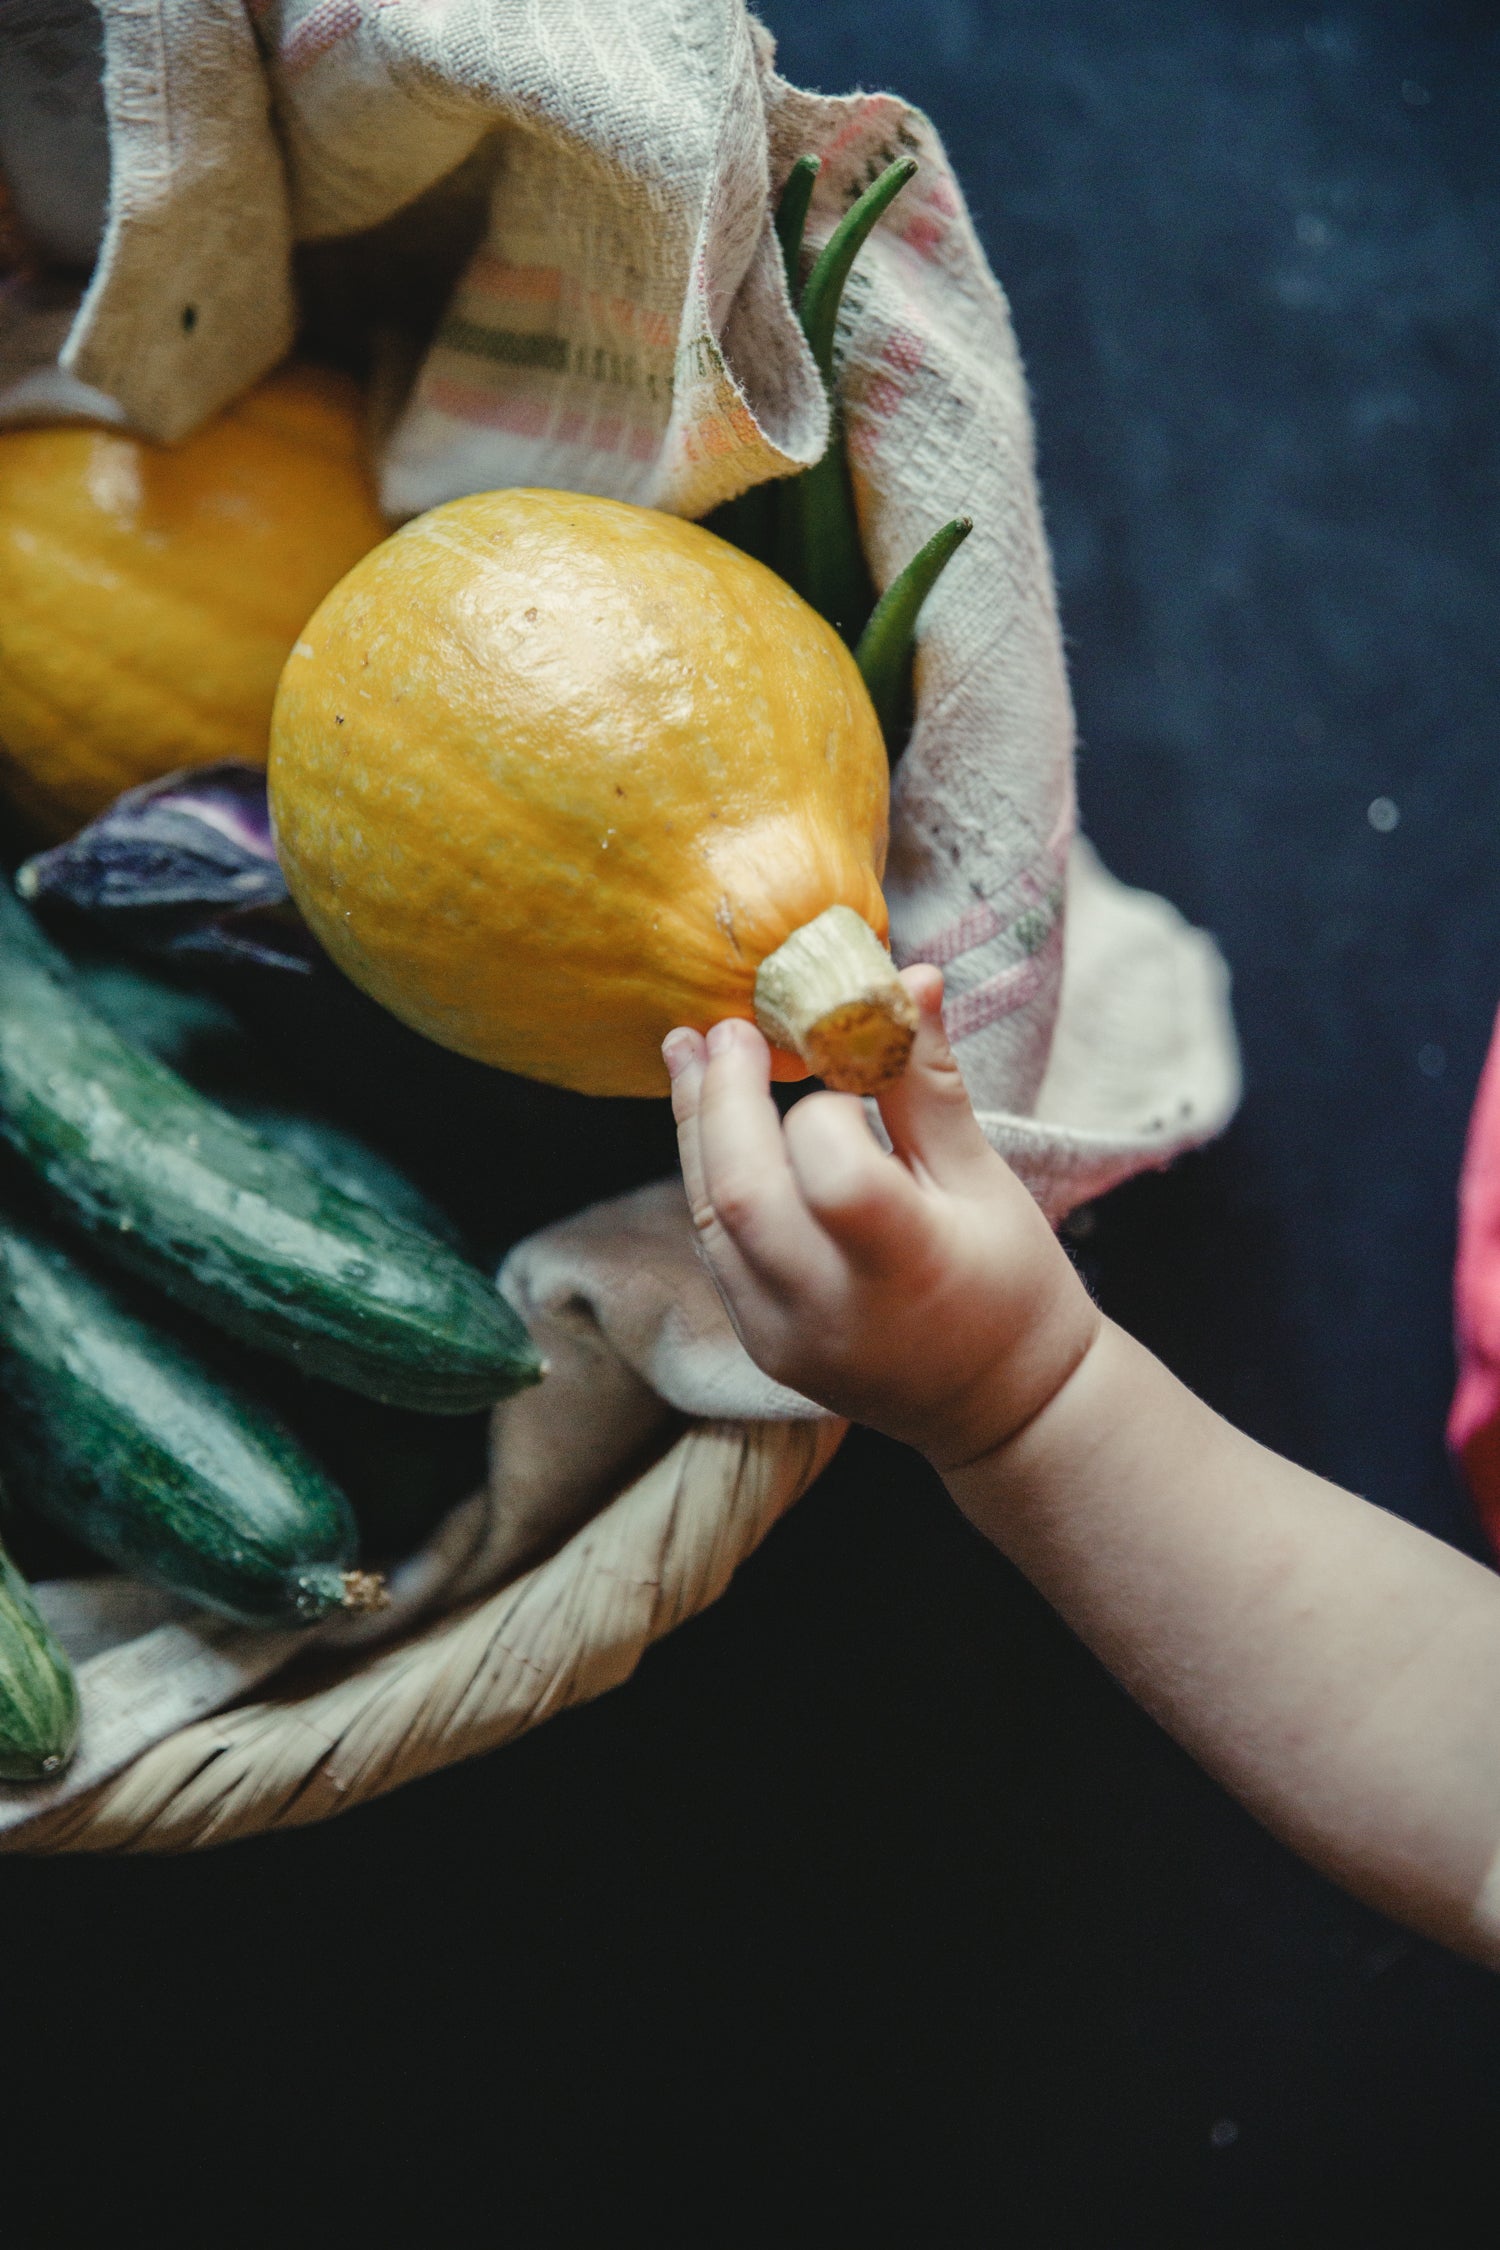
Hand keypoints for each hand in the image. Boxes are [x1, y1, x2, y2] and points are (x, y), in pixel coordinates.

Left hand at [663, 967, 1099, 1469]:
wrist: (1000, 1406)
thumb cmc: (1011, 1283)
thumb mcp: (985, 1180)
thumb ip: (928, 1083)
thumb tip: (906, 978)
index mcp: (905, 1269)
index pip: (833, 1174)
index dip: (824, 1111)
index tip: (839, 1070)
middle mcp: (830, 1311)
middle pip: (742, 1196)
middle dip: (720, 1100)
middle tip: (723, 1030)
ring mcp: (785, 1337)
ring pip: (713, 1220)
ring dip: (696, 1130)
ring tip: (689, 1053)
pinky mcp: (762, 1345)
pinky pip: (719, 1251)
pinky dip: (714, 1180)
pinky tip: (713, 1124)